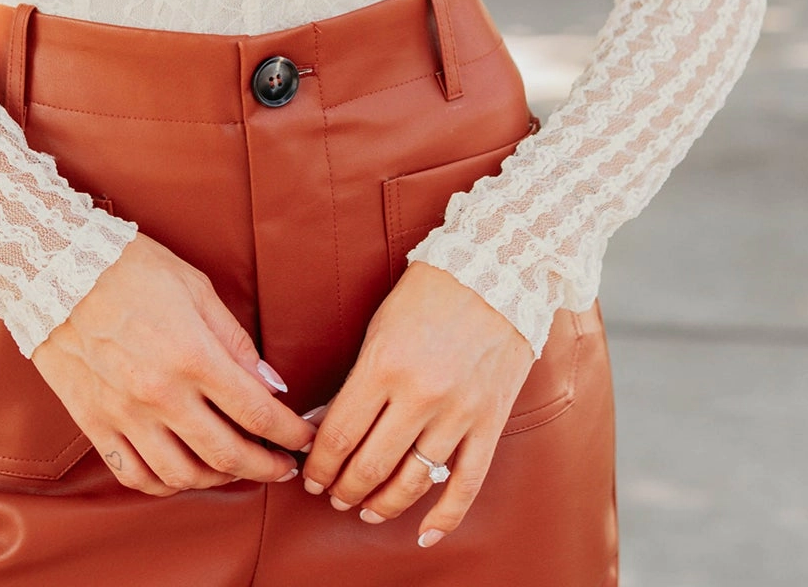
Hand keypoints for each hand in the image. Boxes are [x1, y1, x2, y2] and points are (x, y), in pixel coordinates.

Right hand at [30, 232, 315, 495]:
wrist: (55, 269)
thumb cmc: (130, 268)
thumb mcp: (195, 287)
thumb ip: (235, 340)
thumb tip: (271, 384)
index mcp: (192, 355)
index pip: (256, 412)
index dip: (289, 434)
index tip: (304, 439)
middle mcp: (161, 394)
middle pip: (227, 455)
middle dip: (266, 467)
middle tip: (284, 468)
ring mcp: (125, 415)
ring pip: (183, 475)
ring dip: (219, 480)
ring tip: (236, 468)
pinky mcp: (95, 424)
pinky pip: (136, 475)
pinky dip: (166, 484)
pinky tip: (183, 473)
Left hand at [300, 261, 533, 547]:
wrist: (497, 274)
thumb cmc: (429, 295)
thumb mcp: (379, 329)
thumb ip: (356, 382)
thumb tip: (324, 426)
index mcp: (384, 366)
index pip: (339, 436)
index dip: (319, 465)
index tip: (310, 476)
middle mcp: (420, 395)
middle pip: (370, 465)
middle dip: (344, 488)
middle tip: (333, 496)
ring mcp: (458, 413)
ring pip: (413, 483)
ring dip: (383, 504)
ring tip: (366, 508)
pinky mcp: (489, 422)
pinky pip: (466, 484)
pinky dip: (445, 517)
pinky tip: (424, 534)